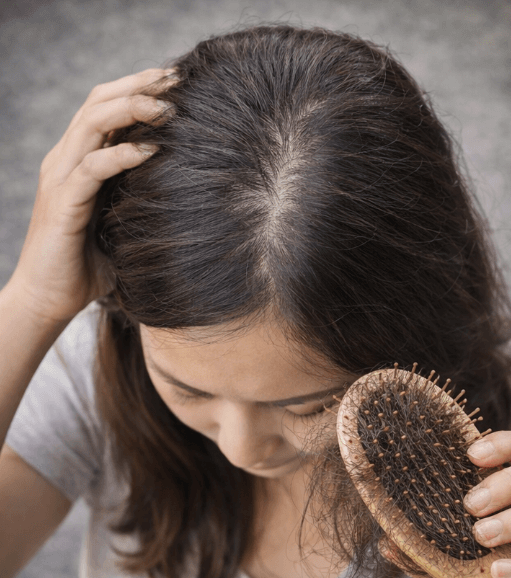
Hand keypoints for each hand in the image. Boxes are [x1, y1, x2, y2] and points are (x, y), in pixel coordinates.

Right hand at [8, 68, 173, 324]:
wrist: (49, 300)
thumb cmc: (92, 265)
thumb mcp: (125, 222)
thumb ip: (145, 199)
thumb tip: (194, 190)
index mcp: (79, 159)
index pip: (104, 106)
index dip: (138, 87)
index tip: (178, 80)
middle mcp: (66, 161)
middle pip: (97, 102)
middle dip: (138, 85)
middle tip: (178, 78)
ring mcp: (60, 179)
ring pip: (91, 124)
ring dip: (131, 110)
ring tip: (169, 107)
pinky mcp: (63, 204)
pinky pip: (92, 168)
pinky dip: (122, 154)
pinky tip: (152, 150)